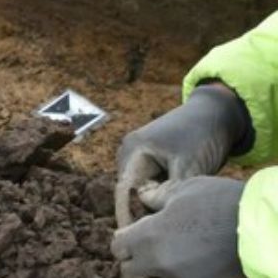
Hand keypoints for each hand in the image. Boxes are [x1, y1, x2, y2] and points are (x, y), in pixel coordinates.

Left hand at [111, 176, 244, 277]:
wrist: (263, 227)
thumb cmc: (221, 203)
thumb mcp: (183, 190)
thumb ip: (156, 197)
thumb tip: (142, 199)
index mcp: (148, 238)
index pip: (118, 247)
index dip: (124, 238)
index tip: (133, 233)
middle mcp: (159, 265)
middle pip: (130, 271)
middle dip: (135, 259)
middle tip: (148, 247)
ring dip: (154, 269)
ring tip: (170, 254)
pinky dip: (177, 273)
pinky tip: (188, 262)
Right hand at [116, 85, 247, 226]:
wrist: (215, 112)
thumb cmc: (201, 136)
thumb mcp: (188, 167)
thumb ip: (168, 192)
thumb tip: (153, 217)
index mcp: (133, 150)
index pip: (125, 190)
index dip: (130, 212)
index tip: (140, 230)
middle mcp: (129, 149)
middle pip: (130, 187)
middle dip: (142, 204)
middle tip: (160, 220)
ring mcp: (138, 149)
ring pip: (140, 184)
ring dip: (152, 196)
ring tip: (169, 206)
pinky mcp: (149, 152)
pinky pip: (148, 177)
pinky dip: (158, 188)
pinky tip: (172, 194)